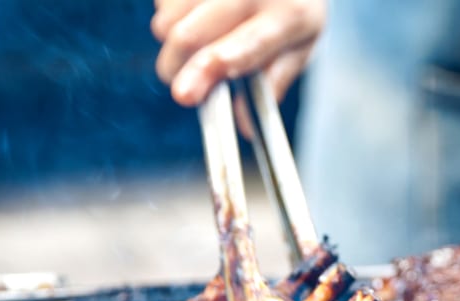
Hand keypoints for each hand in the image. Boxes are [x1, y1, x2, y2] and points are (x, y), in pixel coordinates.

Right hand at [152, 0, 325, 105]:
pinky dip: (169, 14)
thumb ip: (272, 83)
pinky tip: (194, 13)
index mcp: (289, 16)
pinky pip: (160, 1)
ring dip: (171, 42)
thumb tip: (245, 128)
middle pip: (188, 36)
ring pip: (167, 20)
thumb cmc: (292, 9)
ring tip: (198, 40)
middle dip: (175, 70)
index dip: (211, 69)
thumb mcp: (299, 47)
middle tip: (182, 89)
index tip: (185, 95)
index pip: (246, 46)